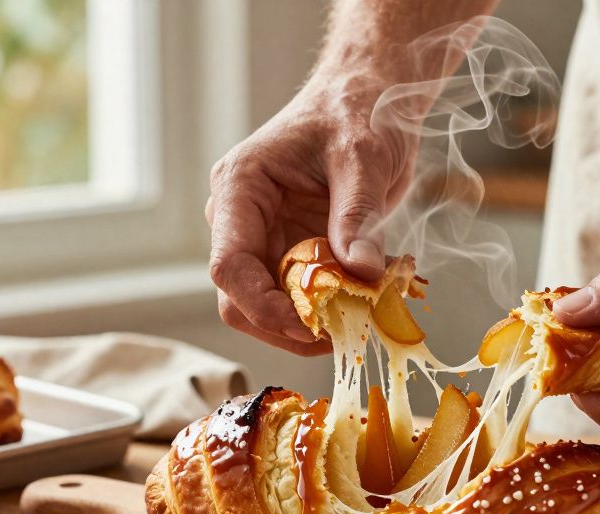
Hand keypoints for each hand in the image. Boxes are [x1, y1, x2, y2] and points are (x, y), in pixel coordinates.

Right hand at [207, 71, 416, 354]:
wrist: (369, 98)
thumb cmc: (356, 111)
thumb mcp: (363, 158)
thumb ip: (358, 216)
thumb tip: (362, 275)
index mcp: (240, 188)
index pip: (229, 265)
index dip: (262, 306)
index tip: (309, 327)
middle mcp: (242, 219)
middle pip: (241, 299)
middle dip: (289, 324)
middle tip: (346, 330)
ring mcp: (265, 239)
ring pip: (271, 308)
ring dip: (316, 321)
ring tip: (366, 311)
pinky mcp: (293, 252)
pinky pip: (303, 298)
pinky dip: (335, 308)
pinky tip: (370, 294)